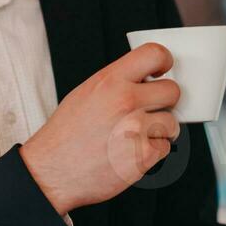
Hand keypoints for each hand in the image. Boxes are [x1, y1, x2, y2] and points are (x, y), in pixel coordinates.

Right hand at [20, 43, 180, 214]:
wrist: (52, 172)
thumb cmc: (67, 135)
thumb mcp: (86, 93)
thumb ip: (117, 82)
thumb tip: (145, 77)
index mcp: (110, 81)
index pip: (154, 54)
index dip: (165, 61)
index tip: (162, 70)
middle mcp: (125, 100)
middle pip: (173, 90)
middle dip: (165, 102)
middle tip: (150, 110)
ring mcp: (136, 128)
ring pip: (171, 122)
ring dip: (159, 130)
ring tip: (135, 136)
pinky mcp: (143, 156)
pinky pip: (165, 147)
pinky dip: (152, 152)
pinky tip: (131, 152)